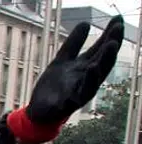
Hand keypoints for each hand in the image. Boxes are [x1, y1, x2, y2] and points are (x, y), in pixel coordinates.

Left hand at [22, 15, 122, 136]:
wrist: (38, 111)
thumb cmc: (54, 86)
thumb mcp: (62, 60)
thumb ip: (73, 44)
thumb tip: (86, 22)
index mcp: (86, 69)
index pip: (101, 51)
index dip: (110, 36)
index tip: (118, 20)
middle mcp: (86, 81)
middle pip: (102, 64)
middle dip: (110, 49)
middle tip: (117, 31)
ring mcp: (76, 94)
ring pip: (92, 82)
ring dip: (100, 65)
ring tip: (108, 49)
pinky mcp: (64, 106)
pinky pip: (73, 98)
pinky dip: (80, 88)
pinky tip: (88, 73)